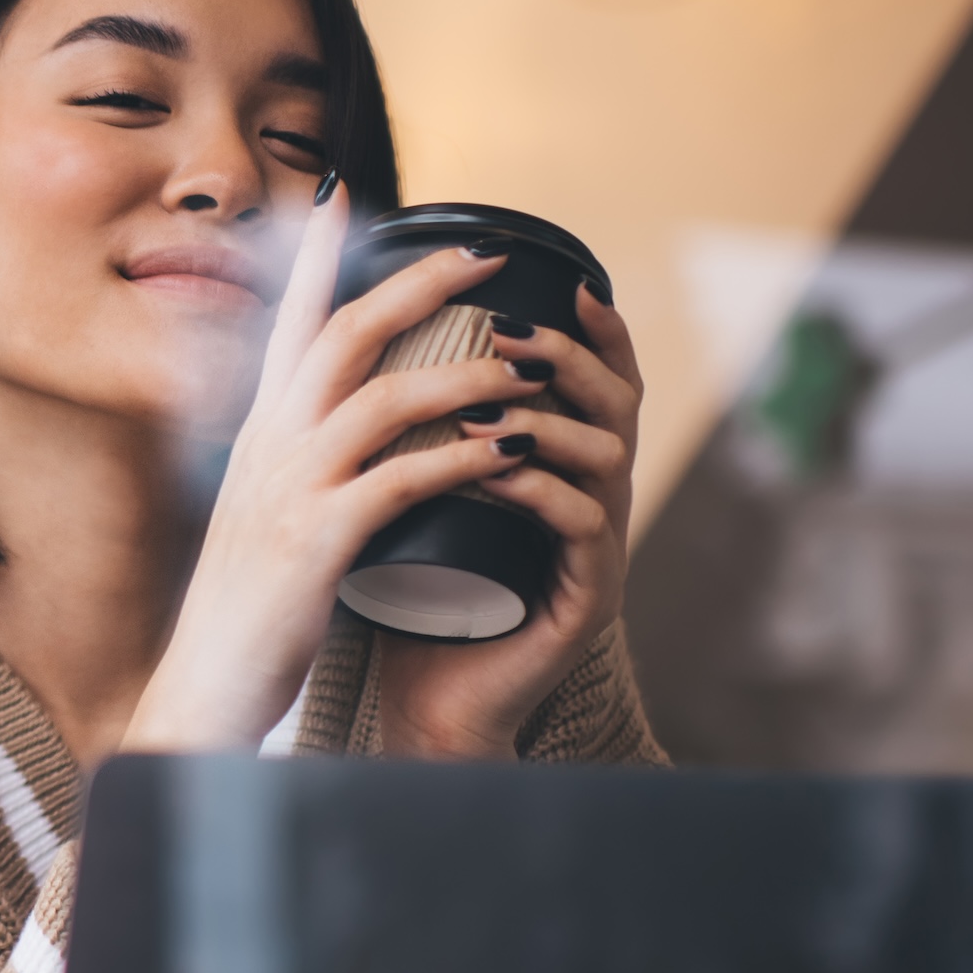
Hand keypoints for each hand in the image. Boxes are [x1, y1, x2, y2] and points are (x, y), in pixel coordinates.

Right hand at [120, 181, 569, 753]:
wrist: (204, 684)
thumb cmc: (246, 607)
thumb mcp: (263, 512)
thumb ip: (298, 464)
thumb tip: (337, 430)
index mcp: (259, 433)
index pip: (286, 321)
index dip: (315, 255)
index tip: (344, 194)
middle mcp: (269, 444)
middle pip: (344, 332)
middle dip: (419, 284)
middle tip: (486, 255)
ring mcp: (291, 488)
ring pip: (385, 397)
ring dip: (465, 373)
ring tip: (528, 365)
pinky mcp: (319, 541)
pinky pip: (404, 479)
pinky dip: (464, 456)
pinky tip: (511, 450)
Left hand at [373, 282, 641, 758]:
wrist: (423, 695)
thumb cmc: (412, 590)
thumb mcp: (411, 489)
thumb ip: (410, 425)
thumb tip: (354, 333)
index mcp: (560, 465)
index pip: (595, 378)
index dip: (590, 326)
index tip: (560, 277)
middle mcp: (592, 497)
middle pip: (618, 402)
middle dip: (566, 357)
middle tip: (506, 331)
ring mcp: (598, 548)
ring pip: (608, 456)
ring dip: (547, 419)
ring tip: (485, 405)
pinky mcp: (588, 598)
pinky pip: (583, 527)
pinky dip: (538, 489)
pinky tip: (494, 470)